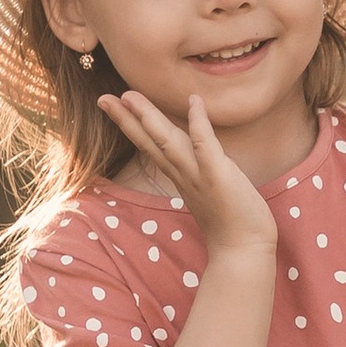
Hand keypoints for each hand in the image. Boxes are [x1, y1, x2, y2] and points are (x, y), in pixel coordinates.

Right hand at [98, 87, 276, 257]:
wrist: (243, 251)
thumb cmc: (230, 222)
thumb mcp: (209, 191)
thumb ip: (199, 172)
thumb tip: (198, 158)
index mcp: (180, 177)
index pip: (151, 147)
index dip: (132, 126)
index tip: (114, 106)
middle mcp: (183, 175)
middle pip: (149, 141)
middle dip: (126, 119)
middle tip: (102, 98)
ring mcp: (198, 175)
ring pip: (167, 141)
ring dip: (148, 118)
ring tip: (129, 95)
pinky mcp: (217, 176)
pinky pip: (205, 145)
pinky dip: (198, 123)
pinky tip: (194, 101)